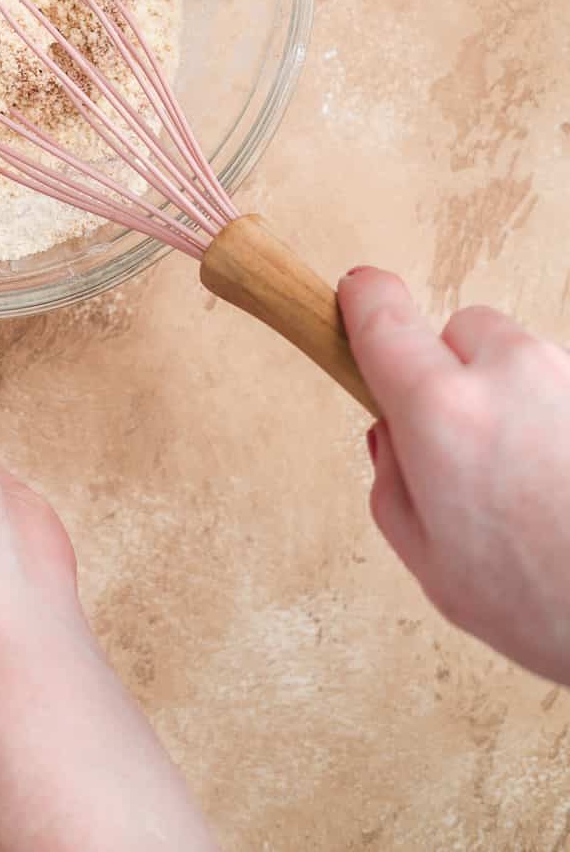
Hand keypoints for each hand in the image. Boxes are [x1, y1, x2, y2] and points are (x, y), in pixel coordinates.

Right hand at [339, 267, 569, 683]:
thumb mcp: (434, 567)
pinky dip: (555, 417)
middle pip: (459, 332)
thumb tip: (391, 436)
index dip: (361, 301)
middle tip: (465, 449)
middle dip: (451, 375)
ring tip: (531, 481)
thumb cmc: (553, 605)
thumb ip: (391, 484)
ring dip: (512, 396)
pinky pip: (561, 386)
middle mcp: (509, 370)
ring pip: (518, 357)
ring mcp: (567, 374)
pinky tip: (564, 480)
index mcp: (442, 411)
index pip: (381, 313)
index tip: (356, 299)